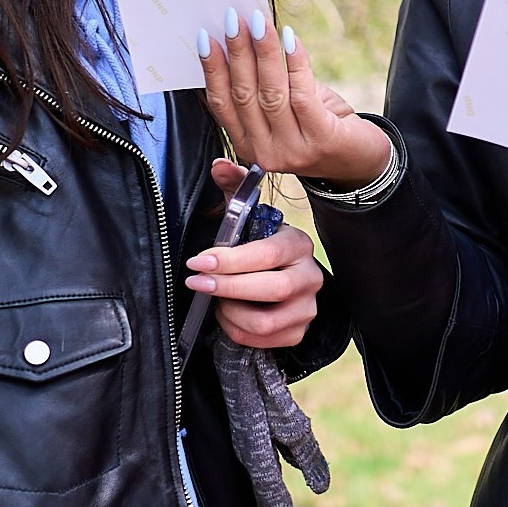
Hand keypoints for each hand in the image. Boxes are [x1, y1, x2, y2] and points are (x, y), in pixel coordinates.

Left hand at [187, 159, 324, 347]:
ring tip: (216, 300)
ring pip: (264, 322)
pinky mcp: (298, 332)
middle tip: (197, 282)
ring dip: (230, 312)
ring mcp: (307, 308)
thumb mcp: (246, 217)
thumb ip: (234, 188)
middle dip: (226, 287)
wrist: (282, 282)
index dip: (230, 260)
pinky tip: (228, 316)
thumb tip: (218, 165)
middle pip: (270, 289)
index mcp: (297, 244)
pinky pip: (263, 341)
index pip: (266, 254)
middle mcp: (310, 276)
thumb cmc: (258, 248)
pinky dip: (237, 331)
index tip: (199, 261)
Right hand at [197, 10, 391, 187]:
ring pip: (270, 93)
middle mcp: (265, 153)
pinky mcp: (321, 141)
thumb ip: (262, 85)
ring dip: (263, 52)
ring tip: (259, 22)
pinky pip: (301, 94)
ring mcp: (292, 151)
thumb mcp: (285, 110)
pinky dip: (295, 62)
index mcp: (247, 145)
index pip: (221, 104)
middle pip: (243, 95)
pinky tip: (290, 38)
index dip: (212, 69)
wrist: (362, 159)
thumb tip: (247, 35)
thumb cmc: (320, 125)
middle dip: (236, 52)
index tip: (205, 37)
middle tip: (233, 19)